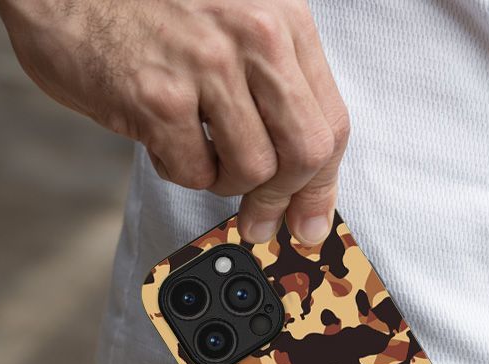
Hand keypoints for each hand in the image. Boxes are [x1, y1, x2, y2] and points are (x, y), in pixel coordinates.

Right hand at [0, 0, 348, 244]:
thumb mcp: (233, 14)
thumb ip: (274, 82)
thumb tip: (302, 177)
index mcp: (282, 16)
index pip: (329, 123)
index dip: (322, 184)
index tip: (310, 218)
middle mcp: (254, 35)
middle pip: (305, 154)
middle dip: (285, 199)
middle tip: (262, 219)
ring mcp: (207, 65)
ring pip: (253, 168)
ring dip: (226, 180)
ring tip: (200, 154)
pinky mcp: (158, 97)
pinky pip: (194, 171)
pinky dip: (180, 171)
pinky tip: (162, 141)